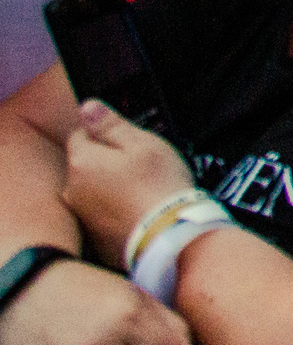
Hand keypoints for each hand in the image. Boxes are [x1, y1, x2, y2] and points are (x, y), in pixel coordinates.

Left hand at [62, 101, 195, 252]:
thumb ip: (110, 124)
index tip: (128, 138)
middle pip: (85, 164)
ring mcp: (82, 216)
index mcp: (82, 162)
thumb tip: (87, 106)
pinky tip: (139, 210)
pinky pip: (101, 214)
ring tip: (144, 189)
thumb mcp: (142, 143)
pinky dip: (115, 210)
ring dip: (110, 186)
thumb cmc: (158, 186)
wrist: (168, 237)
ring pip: (92, 190)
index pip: (79, 134)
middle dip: (107, 161)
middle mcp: (72, 190)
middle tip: (141, 164)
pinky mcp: (94, 237)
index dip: (104, 132)